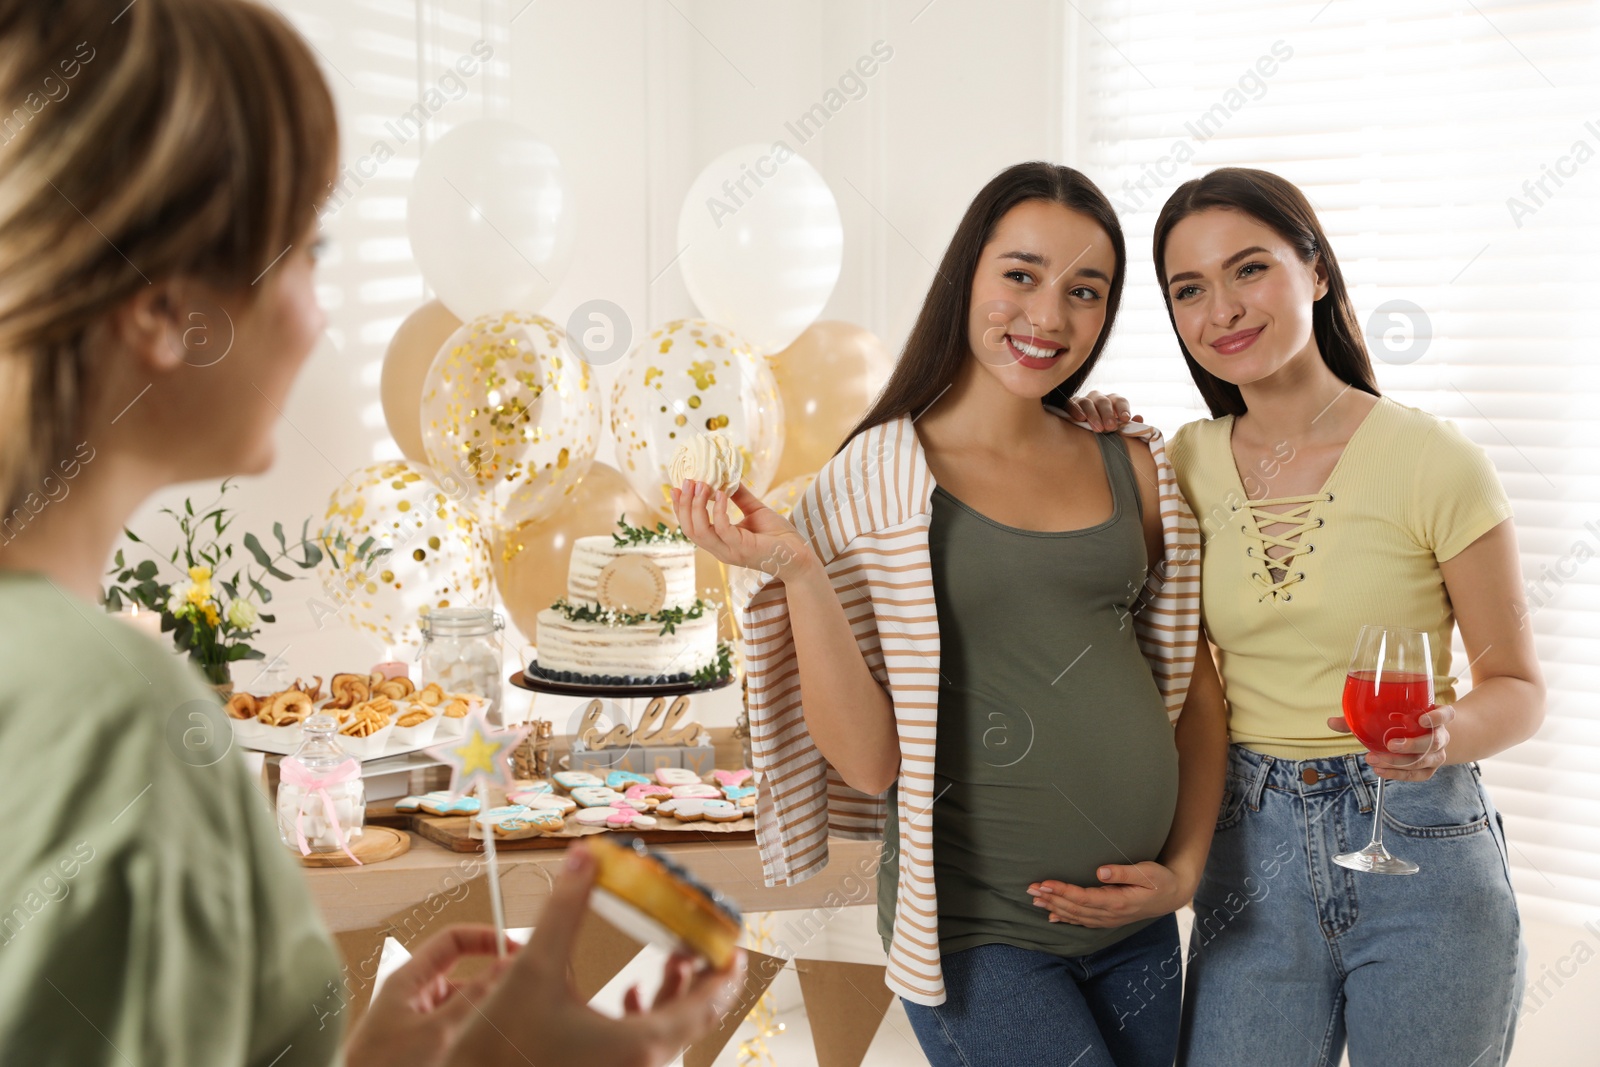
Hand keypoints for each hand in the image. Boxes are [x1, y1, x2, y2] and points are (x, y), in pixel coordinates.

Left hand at [344, 925, 512, 1066]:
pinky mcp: (421, 1041)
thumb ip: (473, 999)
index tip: (513, 948)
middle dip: (490, 978)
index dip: (484, 938)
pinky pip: (455, 1024)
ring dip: (482, 1006)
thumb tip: (505, 966)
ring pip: (462, 1002)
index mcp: (410, 978)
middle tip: (518, 985)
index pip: (453, 940)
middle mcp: (414, 993)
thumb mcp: (435, 1031)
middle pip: (462, 971)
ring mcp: (418, 1018)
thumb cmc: (382, 1065)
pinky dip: (472, 1027)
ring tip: (505, 1015)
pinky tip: (487, 1036)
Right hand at [445, 844, 746, 1066]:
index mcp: (641, 1046)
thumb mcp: (532, 971)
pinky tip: (628, 994)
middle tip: (705, 936)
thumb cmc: (499, 1052)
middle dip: (701, 972)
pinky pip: (642, 1046)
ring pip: (667, 1032)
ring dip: (673, 993)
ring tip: (672, 955)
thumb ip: (564, 910)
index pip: (710, 1004)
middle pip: (694, 1017)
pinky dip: (646, 1016)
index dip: (728, 968)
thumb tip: (584, 856)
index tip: (736, 940)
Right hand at [672, 478, 811, 577]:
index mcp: (720, 542)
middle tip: (687, 481)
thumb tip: (728, 477)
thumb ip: (740, 497)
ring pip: (699, 531)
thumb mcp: (755, 511)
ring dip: (696, 506)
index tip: (677, 488)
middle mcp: (720, 549)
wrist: (799, 555)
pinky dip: (718, 510)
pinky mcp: (742, 548)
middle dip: (684, 505)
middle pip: (689, 529)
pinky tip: (721, 493)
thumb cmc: (779, 536)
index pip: (690, 527)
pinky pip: (721, 528)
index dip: (680, 509)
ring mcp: (729, 551)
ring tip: (701, 484)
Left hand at [1027, 861, 1190, 928]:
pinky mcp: (1108, 918)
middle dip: (1052, 898)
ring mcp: (1109, 919)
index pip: (1083, 898)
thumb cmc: (1160, 879)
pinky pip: (1083, 921)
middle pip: (1075, 908)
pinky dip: (1066, 919)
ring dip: (1054, 907)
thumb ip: (1124, 872)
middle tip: (1030, 889)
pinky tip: (1052, 915)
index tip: (1045, 883)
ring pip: (1076, 916)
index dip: (1063, 891)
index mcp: (1118, 902)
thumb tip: (1101, 871)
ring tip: (1035, 899)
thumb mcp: (1147, 872)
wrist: (1173, 895)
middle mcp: (1111, 914)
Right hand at [1063, 390, 1140, 431]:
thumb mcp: (1118, 428)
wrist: (1082, 433)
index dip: (1123, 409)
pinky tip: (1080, 419)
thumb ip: (1129, 425)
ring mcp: (1083, 400)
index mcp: (1112, 401)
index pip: (1119, 400)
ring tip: (1097, 428)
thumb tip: (1138, 418)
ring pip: (1087, 403)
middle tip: (1111, 427)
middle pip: (1104, 402)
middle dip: (1108, 414)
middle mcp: (1098, 398)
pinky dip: (1075, 410)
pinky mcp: (1069, 405)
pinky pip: (1071, 405)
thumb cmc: (1104, 431)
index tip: (1126, 419)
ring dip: (1093, 415)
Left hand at [1326, 705, 1454, 781]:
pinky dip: (1400, 774)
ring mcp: (1438, 753)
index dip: (1437, 717)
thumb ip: (1359, 718)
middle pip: (1435, 741)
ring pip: (1427, 760)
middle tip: (1390, 744)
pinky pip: (1420, 775)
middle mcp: (1441, 735)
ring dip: (1400, 762)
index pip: (1447, 714)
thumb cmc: (1401, 722)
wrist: (1421, 735)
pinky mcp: (1431, 768)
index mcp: (1434, 716)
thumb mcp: (1385, 715)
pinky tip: (1381, 771)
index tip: (1421, 718)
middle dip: (1412, 744)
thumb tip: (1331, 722)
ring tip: (1374, 759)